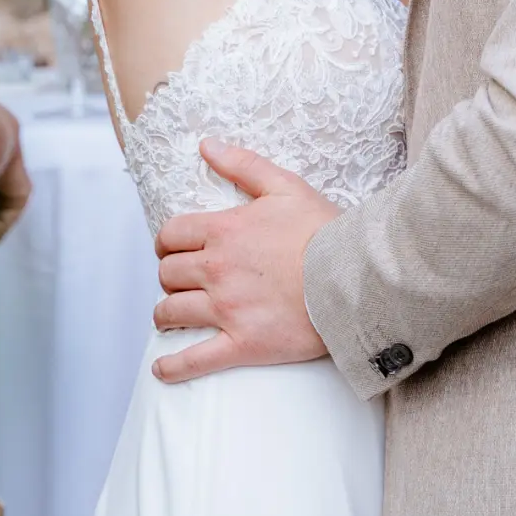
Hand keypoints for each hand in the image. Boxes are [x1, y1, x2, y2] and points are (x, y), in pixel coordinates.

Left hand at [152, 142, 338, 382]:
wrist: (354, 278)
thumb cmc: (323, 231)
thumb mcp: (285, 186)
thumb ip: (242, 164)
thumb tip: (206, 145)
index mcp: (223, 231)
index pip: (171, 235)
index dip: (167, 241)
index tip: (172, 248)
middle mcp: (216, 270)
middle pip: (167, 274)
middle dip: (170, 276)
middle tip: (182, 280)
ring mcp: (227, 310)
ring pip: (172, 313)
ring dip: (167, 313)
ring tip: (172, 316)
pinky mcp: (242, 344)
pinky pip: (195, 360)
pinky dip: (173, 367)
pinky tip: (161, 370)